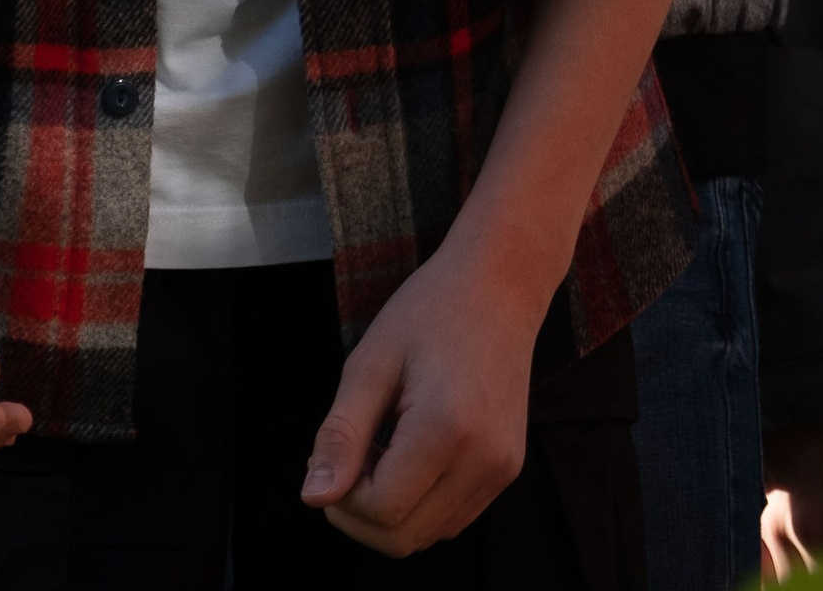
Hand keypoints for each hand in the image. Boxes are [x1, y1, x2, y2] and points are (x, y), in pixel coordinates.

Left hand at [302, 238, 539, 554]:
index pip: (380, 510)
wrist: (502, 284)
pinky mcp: (509, 468)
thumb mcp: (371, 362)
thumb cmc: (432, 311)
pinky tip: (411, 453)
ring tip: (385, 446)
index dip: (344, 495)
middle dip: (361, 512)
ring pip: (427, 535)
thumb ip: (340, 436)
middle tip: (353, 455)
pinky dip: (421, 503)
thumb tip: (314, 498)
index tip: (339, 449)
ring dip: (391, 511)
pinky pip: (452, 517)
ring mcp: (502, 468)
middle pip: (403, 539)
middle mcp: (484, 458)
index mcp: (447, 427)